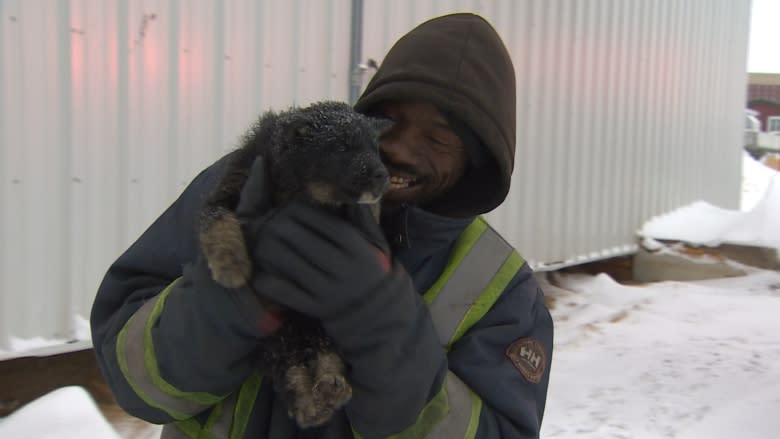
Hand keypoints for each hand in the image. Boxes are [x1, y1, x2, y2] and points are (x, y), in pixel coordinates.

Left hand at [248, 201, 392, 318]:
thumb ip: (363, 219)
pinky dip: (270, 282)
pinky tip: (261, 272)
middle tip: (268, 221)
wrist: (378, 316)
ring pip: (291, 265)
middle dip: (281, 227)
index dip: (301, 212)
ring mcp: (329, 290)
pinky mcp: (316, 309)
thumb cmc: (373, 271)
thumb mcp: (376, 244)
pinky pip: (287, 293)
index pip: (324, 223)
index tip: (287, 207)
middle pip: (304, 241)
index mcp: (357, 248)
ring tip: (261, 241)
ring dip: (271, 250)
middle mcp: (343, 268)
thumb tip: (352, 191)